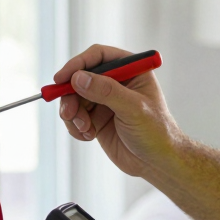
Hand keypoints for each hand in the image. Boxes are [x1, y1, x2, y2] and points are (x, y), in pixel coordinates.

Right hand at [53, 44, 181, 179]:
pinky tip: (88, 136)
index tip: (62, 78)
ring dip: (73, 113)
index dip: (78, 64)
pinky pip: (75, 116)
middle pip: (81, 77)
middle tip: (68, 112)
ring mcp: (105, 101)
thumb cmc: (156, 132)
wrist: (157, 163)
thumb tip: (79, 78)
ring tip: (84, 128)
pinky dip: (75, 126)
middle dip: (70, 95)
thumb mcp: (133, 108)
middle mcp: (116, 82)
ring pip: (74, 98)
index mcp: (130, 70)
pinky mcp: (97, 119)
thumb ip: (106, 91)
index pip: (98, 56)